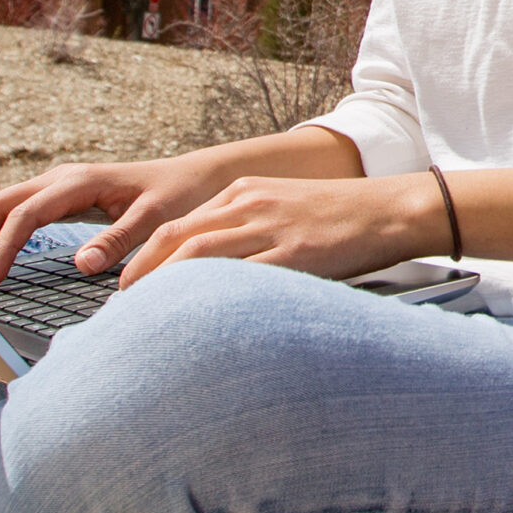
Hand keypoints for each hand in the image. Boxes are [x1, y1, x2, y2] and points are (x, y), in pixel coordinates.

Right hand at [0, 153, 230, 288]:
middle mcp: (60, 180)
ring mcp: (57, 187)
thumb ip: (120, 240)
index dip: (2, 249)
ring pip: (1, 206)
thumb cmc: (179, 198)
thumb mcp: (156, 220)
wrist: (195, 178)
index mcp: (78, 182)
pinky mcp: (60, 198)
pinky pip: (15, 212)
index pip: (24, 215)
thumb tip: (82, 265)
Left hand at [117, 171, 445, 284]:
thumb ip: (246, 233)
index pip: (177, 225)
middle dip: (141, 273)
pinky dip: (213, 297)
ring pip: (198, 254)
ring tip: (146, 316)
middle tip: (121, 307)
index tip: (128, 287)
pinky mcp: (294, 252)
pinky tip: (197, 319)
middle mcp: (248, 204)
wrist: (390, 208)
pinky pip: (243, 276)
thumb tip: (212, 274)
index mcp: (242, 193)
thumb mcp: (281, 211)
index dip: (145, 258)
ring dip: (164, 286)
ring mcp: (270, 227)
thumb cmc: (338, 218)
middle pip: (176, 238)